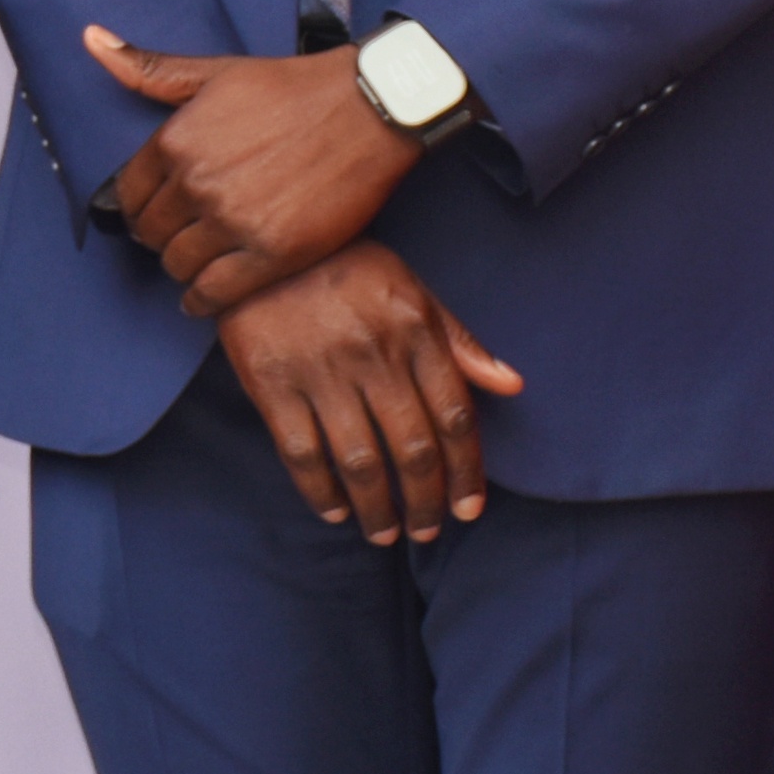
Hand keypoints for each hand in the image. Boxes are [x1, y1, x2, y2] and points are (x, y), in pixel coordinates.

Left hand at [89, 25, 420, 312]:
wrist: (368, 108)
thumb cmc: (292, 87)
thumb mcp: (214, 73)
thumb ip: (148, 69)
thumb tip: (91, 38)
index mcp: (176, 141)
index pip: (129, 194)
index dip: (137, 207)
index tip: (148, 213)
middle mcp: (197, 184)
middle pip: (152, 232)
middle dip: (158, 237)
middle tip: (173, 239)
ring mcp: (234, 222)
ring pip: (180, 264)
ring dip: (181, 267)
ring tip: (192, 264)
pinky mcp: (272, 254)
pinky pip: (217, 292)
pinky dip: (202, 301)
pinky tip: (201, 299)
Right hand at [215, 241, 523, 541]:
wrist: (261, 240)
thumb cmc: (345, 266)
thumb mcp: (411, 289)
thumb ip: (458, 341)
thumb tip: (512, 386)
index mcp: (413, 332)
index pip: (454, 418)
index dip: (466, 473)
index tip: (469, 510)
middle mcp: (372, 355)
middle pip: (412, 450)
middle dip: (425, 502)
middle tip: (426, 530)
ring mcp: (319, 370)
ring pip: (360, 461)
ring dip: (378, 510)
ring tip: (385, 533)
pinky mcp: (270, 380)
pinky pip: (301, 451)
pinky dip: (320, 491)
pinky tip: (334, 511)